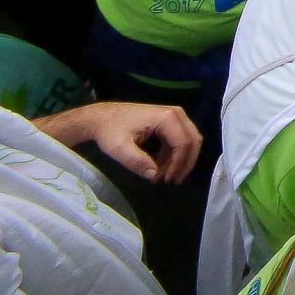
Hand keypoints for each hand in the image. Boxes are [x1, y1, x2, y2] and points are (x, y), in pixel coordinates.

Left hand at [62, 101, 201, 183]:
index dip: (179, 164)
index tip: (167, 180)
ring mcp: (174, 116)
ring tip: (162, 176)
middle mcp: (176, 114)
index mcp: (167, 118)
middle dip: (185, 163)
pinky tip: (160, 166)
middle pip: (193, 140)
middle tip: (172, 181)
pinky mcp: (169, 121)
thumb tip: (154, 175)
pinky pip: (180, 140)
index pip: (184, 143)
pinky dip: (174, 155)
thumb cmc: (110, 131)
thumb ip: (137, 162)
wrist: (101, 117)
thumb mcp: (119, 148)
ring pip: (188, 141)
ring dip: (179, 161)